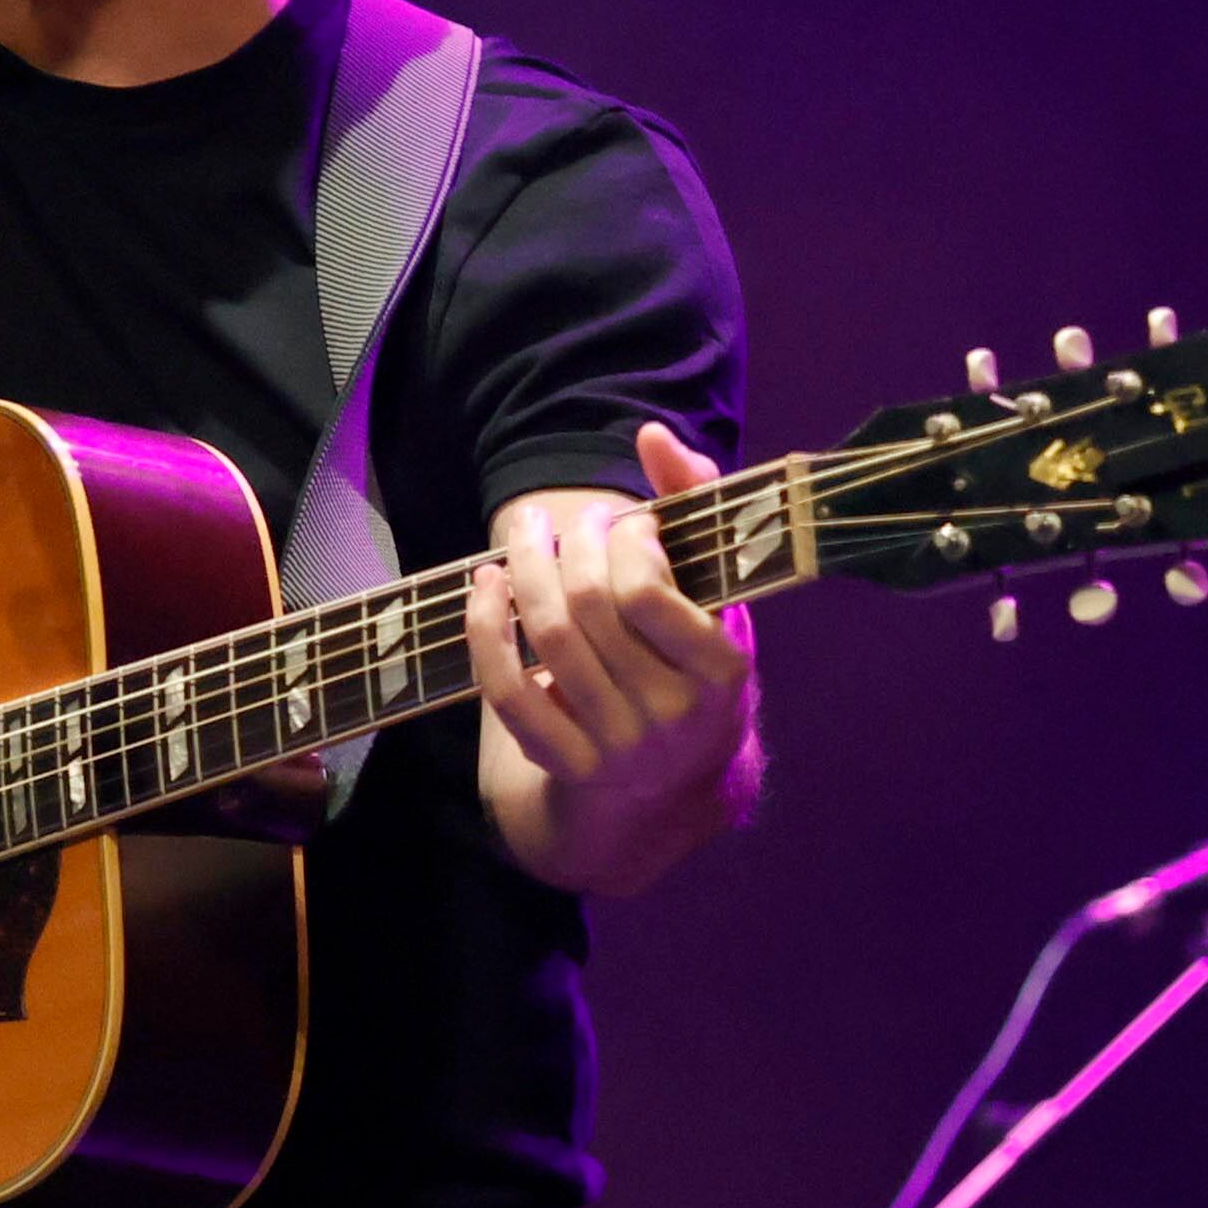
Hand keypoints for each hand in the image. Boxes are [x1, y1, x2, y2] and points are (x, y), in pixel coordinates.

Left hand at [467, 423, 756, 814]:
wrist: (677, 772)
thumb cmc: (694, 654)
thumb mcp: (717, 586)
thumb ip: (695, 500)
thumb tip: (651, 435)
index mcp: (721, 670)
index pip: (645, 592)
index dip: (622, 542)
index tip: (630, 524)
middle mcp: (672, 715)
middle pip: (588, 608)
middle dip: (569, 544)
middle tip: (572, 521)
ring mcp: (618, 745)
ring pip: (548, 640)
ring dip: (523, 570)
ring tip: (526, 537)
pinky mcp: (568, 764)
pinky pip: (509, 693)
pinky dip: (486, 629)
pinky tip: (487, 585)